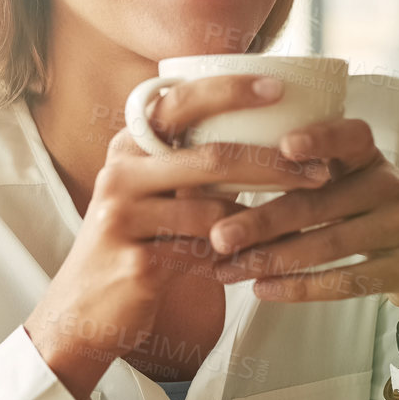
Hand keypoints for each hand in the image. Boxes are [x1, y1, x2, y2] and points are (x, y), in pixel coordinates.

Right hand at [24, 74, 327, 399]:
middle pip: (209, 158)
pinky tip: (260, 261)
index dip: (230, 90)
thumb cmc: (131, 246)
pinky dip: (237, 258)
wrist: (80, 312)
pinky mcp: (137, 263)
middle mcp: (120, 174)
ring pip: (213, 212)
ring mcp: (123, 218)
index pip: (179, 102)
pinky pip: (205, 255)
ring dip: (263, 221)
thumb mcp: (146, 194)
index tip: (278, 87)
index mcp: (127, 148)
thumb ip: (183, 164)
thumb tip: (256, 136)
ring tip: (300, 223)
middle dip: (272, 164)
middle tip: (318, 170)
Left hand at [205, 116, 398, 346]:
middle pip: (318, 201)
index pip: (349, 136)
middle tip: (217, 237)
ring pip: (330, 244)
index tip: (284, 145)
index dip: (320, 138)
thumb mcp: (353, 183)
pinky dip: (304, 288)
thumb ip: (305, 175)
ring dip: (273, 260)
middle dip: (262, 220)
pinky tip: (265, 290)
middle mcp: (390, 184)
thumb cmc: (373, 214)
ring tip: (227, 271)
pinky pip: (351, 280)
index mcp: (369, 156)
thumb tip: (218, 180)